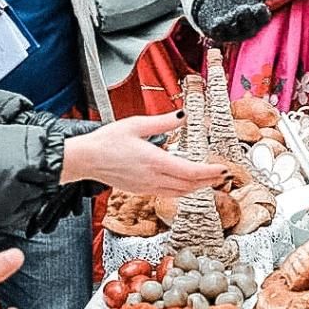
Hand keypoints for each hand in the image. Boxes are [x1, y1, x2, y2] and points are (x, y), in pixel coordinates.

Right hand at [61, 112, 226, 195]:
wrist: (85, 160)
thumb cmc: (106, 141)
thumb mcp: (136, 124)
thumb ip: (162, 122)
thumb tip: (183, 115)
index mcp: (154, 161)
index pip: (190, 172)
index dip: (210, 172)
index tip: (223, 169)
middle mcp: (152, 178)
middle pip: (189, 186)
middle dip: (209, 181)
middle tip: (224, 174)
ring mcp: (147, 187)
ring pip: (180, 193)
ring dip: (198, 187)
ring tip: (211, 180)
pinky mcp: (141, 190)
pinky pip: (168, 194)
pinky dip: (183, 190)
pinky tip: (187, 184)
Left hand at [191, 0, 292, 41]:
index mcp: (257, 18)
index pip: (262, 18)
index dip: (261, 14)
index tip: (261, 6)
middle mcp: (245, 28)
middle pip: (249, 26)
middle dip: (247, 18)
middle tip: (245, 8)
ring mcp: (230, 31)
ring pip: (234, 30)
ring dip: (233, 22)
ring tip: (232, 13)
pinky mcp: (216, 32)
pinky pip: (217, 33)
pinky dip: (217, 29)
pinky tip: (217, 22)